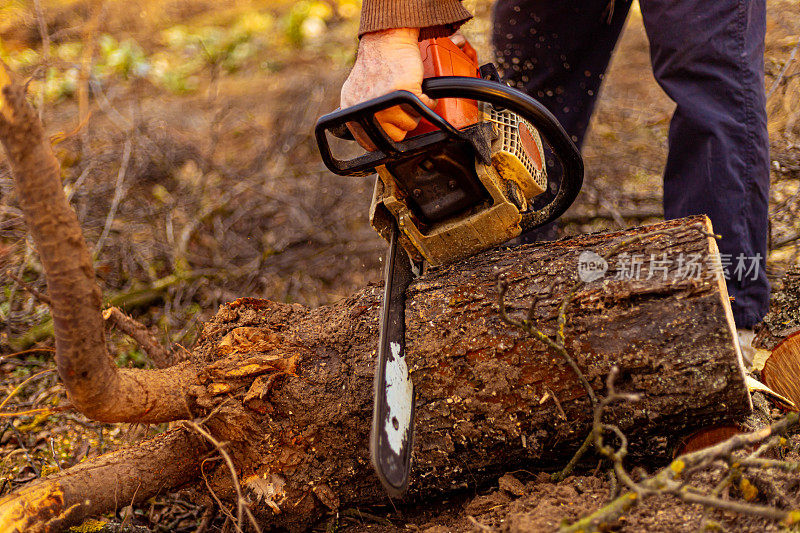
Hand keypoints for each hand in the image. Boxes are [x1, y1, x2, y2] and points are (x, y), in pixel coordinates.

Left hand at [340, 28, 435, 149]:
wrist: (386, 39)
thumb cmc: (376, 63)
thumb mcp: (358, 91)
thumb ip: (362, 113)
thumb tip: (370, 137)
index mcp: (352, 111)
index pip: (370, 143)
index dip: (385, 138)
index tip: (393, 129)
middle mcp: (367, 107)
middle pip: (394, 136)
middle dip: (402, 124)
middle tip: (402, 107)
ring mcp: (385, 100)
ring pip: (410, 123)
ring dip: (416, 111)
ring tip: (410, 96)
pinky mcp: (404, 90)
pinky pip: (425, 107)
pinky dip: (428, 100)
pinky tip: (421, 90)